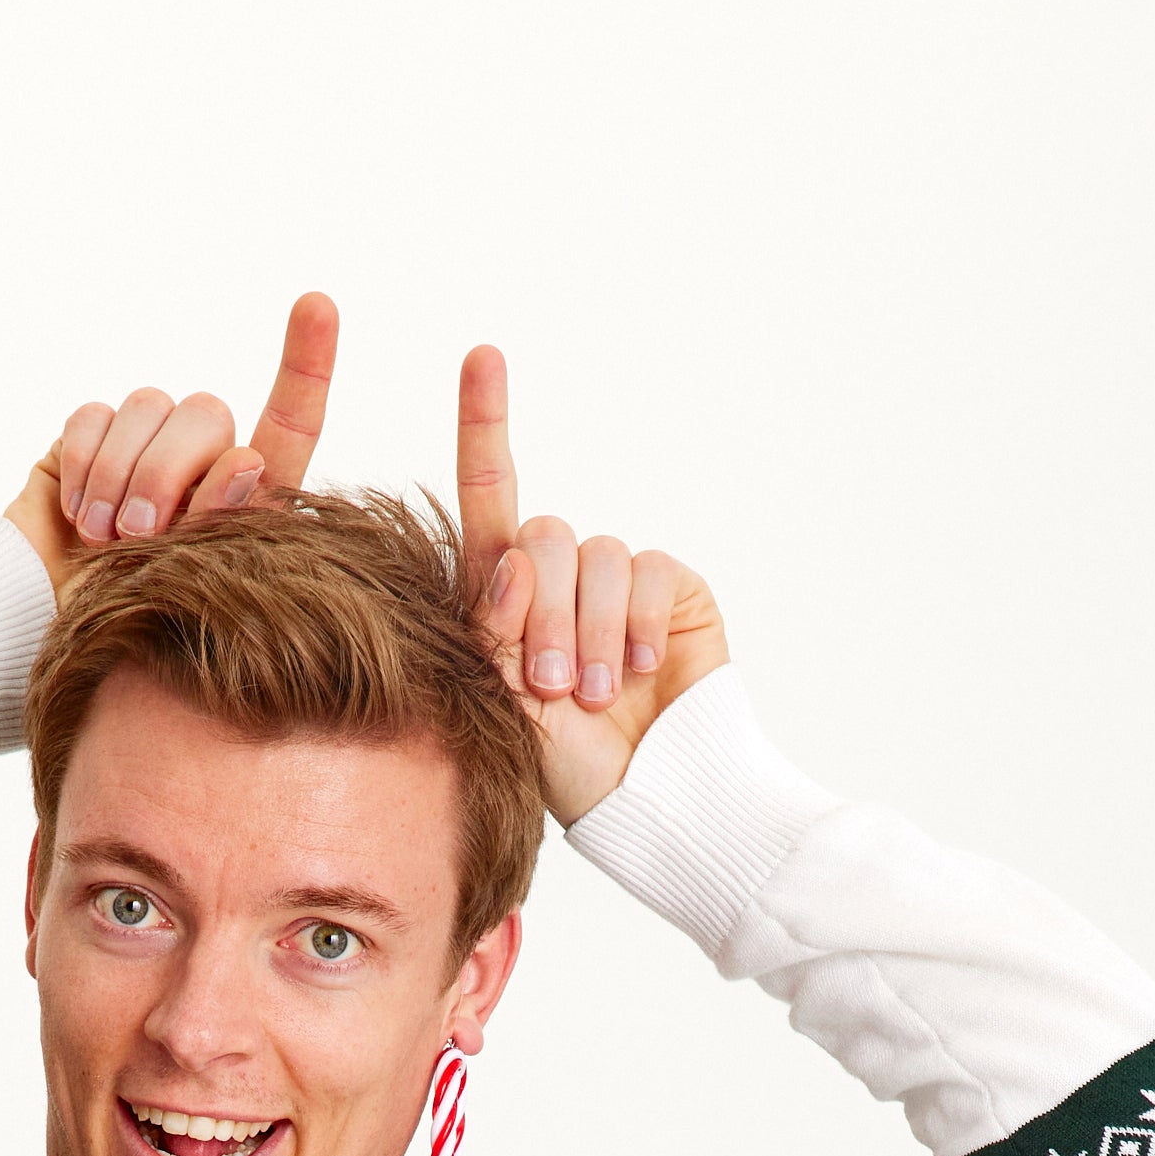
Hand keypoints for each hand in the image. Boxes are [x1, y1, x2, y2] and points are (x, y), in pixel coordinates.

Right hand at [8, 293, 340, 593]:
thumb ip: (220, 524)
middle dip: (167, 471)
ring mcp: (143, 444)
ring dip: (119, 474)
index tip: (318, 303)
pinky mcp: (90, 436)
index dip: (306, 366)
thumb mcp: (184, 585)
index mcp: (244, 500)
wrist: (43, 628)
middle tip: (137, 535)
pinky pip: (93, 414)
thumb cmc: (130, 626)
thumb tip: (248, 459)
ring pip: (148, 404)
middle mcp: (199, 460)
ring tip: (100, 538)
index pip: (288, 427)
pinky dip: (83, 464)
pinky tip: (75, 513)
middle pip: (206, 412)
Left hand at [455, 343, 727, 822]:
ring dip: (592, 630)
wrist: (646, 798)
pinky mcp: (671, 587)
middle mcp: (559, 575)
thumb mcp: (503, 706)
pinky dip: (639, 621)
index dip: (487, 425)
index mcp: (506, 594)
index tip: (482, 357)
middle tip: (555, 686)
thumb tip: (505, 561)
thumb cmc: (562, 765)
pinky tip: (642, 668)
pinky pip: (648, 571)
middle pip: (539, 535)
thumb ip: (490, 631)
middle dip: (543, 612)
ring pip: (593, 554)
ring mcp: (616, 579)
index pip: (489, 498)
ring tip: (600, 697)